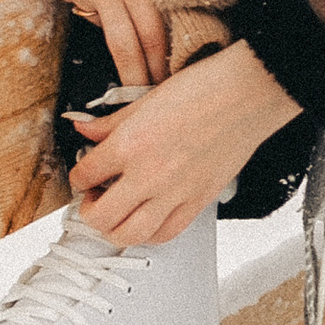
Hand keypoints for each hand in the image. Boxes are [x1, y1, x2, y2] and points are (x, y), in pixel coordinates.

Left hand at [67, 41, 300, 243]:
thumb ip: (110, 122)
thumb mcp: (145, 99)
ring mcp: (174, 194)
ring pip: (129, 235)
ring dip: (113, 230)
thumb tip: (83, 129)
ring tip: (114, 215)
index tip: (83, 174)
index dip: (77, 176)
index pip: (84, 174)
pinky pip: (165, 234)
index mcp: (130, 144)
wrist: (247, 95)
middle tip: (92, 199)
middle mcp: (148, 175)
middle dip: (88, 211)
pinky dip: (148, 234)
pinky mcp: (198, 202)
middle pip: (100, 216)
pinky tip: (144, 220)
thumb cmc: (203, 89)